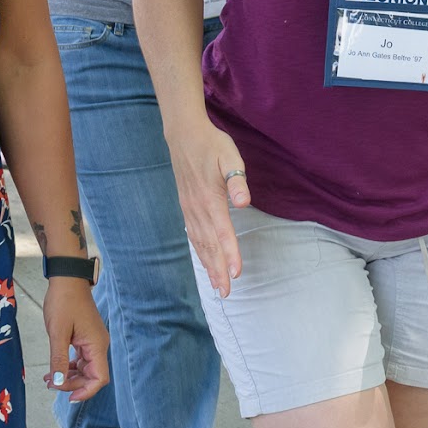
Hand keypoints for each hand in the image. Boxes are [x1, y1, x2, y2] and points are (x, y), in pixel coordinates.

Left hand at [40, 278, 110, 400]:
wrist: (66, 279)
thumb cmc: (63, 302)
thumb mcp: (57, 333)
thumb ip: (58, 360)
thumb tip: (58, 383)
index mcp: (96, 345)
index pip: (99, 378)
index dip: (86, 391)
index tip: (68, 397)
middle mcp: (98, 345)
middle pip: (91, 376)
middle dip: (72, 384)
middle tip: (51, 384)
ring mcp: (93, 341)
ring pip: (85, 369)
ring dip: (68, 377)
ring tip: (48, 379)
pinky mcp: (85, 337)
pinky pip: (80, 359)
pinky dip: (68, 366)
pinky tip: (53, 369)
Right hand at [171, 123, 250, 293]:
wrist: (184, 134)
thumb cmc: (212, 144)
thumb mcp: (229, 156)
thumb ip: (237, 179)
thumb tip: (243, 202)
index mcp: (210, 199)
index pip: (222, 233)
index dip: (230, 254)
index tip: (236, 274)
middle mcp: (197, 209)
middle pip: (209, 246)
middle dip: (218, 270)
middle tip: (226, 293)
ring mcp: (190, 209)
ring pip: (200, 244)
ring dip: (209, 266)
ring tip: (217, 286)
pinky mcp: (187, 207)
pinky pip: (193, 236)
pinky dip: (200, 253)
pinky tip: (205, 262)